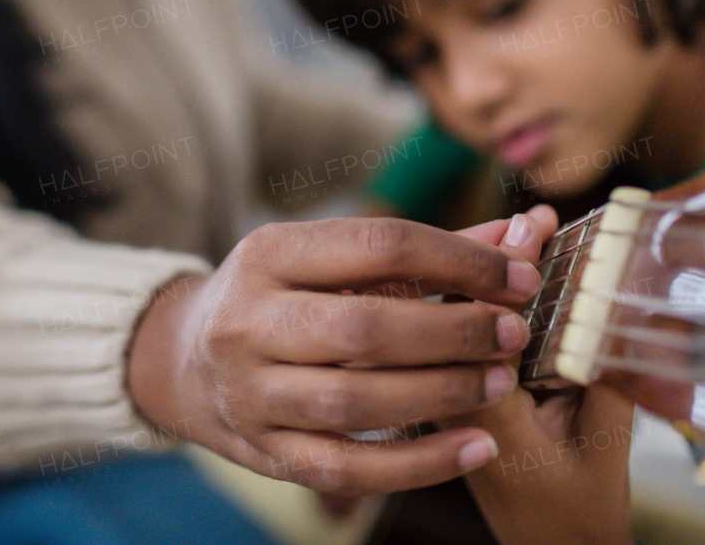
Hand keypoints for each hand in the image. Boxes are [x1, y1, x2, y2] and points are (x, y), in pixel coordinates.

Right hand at [126, 216, 551, 495]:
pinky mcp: (264, 452)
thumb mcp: (327, 257)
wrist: (183, 359)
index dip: (460, 260)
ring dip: (444, 393)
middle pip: (366, 327)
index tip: (519, 276)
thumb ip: (421, 252)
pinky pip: (348, 468)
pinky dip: (419, 464)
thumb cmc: (278, 297)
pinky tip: (475, 446)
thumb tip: (521, 236)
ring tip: (500, 382)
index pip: (379, 246)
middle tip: (513, 334)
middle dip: (455, 331)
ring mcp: (250, 393)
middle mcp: (249, 321)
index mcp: (269, 253)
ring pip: (357, 401)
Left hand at [446, 205, 635, 544]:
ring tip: (523, 232)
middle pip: (454, 306)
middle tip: (532, 219)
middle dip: (491, 255)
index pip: (479, 319)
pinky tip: (510, 274)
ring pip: (449, 316)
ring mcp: (443, 397)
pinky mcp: (451, 397)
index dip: (505, 265)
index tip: (532, 223)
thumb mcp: (605, 440)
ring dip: (484, 273)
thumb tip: (618, 298)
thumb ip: (608, 370)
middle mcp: (447, 399)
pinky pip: (458, 337)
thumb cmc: (577, 511)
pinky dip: (482, 302)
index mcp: (477, 410)